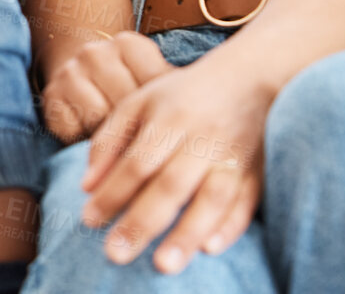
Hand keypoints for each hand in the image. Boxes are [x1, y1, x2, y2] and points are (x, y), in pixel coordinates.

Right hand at [41, 30, 174, 142]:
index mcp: (129, 45)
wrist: (79, 73)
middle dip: (137, 129)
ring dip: (110, 136)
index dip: (162, 114)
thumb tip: (202, 123)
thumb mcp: (151, 81)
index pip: (154, 87)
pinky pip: (74, 131)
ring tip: (116, 136)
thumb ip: (172, 94)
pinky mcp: (50, 96)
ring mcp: (70, 72)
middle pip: (126, 107)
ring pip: (100, 121)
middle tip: (142, 138)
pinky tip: (91, 133)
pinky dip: (84, 140)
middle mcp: (95, 53)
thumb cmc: (127, 84)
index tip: (166, 126)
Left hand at [80, 54, 269, 274]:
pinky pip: (246, 203)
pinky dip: (230, 226)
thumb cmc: (182, 96)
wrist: (249, 79)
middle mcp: (202, 139)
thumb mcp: (139, 103)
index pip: (136, 162)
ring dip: (187, 233)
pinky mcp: (258, 172)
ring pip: (211, 198)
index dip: (112, 192)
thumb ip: (110, 141)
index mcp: (169, 118)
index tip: (89, 221)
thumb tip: (87, 187)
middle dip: (142, 221)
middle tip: (115, 255)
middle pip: (170, 185)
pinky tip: (210, 248)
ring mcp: (233, 157)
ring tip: (163, 265)